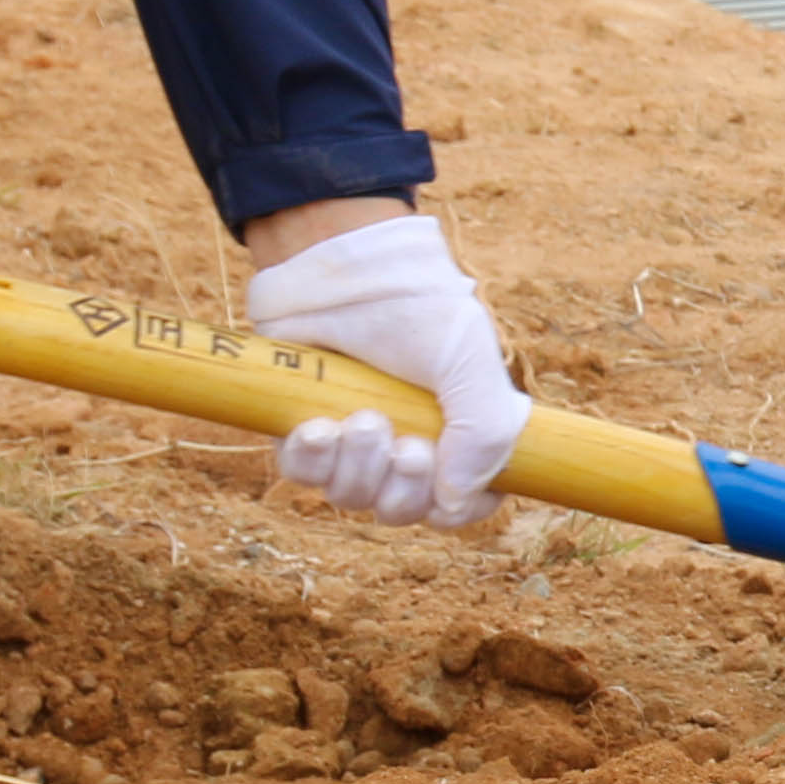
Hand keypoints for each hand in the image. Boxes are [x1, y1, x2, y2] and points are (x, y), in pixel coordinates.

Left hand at [237, 209, 530, 529]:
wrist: (347, 273)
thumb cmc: (418, 311)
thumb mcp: (470, 362)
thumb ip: (482, 433)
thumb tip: (455, 506)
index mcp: (459, 432)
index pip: (468, 502)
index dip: (459, 508)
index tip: (449, 487)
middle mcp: (408, 443)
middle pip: (405, 509)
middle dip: (404, 488)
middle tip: (406, 445)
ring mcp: (353, 443)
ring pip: (352, 497)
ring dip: (359, 466)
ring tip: (361, 418)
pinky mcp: (305, 432)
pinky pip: (302, 475)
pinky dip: (311, 458)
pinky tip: (318, 424)